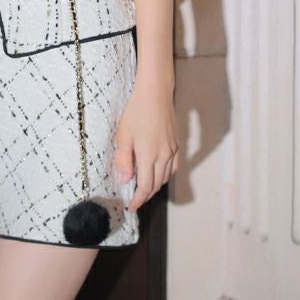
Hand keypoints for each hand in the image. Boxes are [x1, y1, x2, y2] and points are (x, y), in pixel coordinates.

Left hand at [113, 81, 178, 211]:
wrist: (155, 92)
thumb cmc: (136, 111)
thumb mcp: (123, 134)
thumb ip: (123, 159)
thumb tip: (124, 180)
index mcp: (149, 155)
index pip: (145, 187)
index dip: (138, 200)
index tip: (131, 206)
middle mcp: (164, 156)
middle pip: (156, 185)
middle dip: (145, 195)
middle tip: (134, 198)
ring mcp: (172, 150)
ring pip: (165, 177)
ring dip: (155, 185)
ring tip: (142, 186)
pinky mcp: (176, 143)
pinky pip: (172, 167)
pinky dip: (164, 175)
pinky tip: (156, 172)